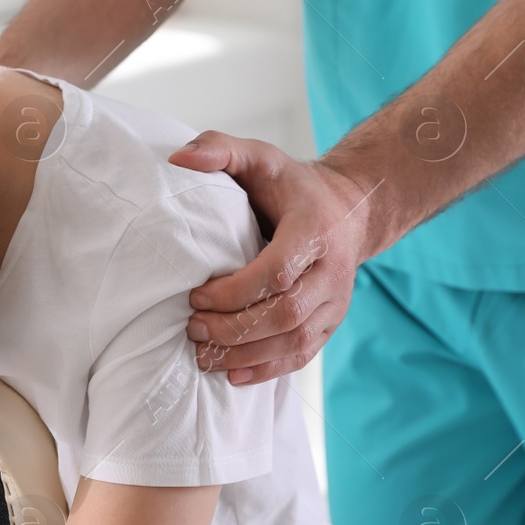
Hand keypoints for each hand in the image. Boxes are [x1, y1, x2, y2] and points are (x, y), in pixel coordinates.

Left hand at [169, 132, 375, 384]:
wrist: (348, 209)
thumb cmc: (291, 186)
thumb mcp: (259, 157)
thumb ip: (220, 150)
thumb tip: (177, 158)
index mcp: (314, 230)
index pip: (277, 272)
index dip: (234, 291)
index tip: (195, 296)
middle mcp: (332, 270)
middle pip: (284, 313)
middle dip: (233, 328)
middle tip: (192, 328)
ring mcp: (335, 301)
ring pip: (293, 340)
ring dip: (245, 354)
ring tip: (203, 354)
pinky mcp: (331, 323)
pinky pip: (302, 354)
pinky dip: (267, 370)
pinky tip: (233, 374)